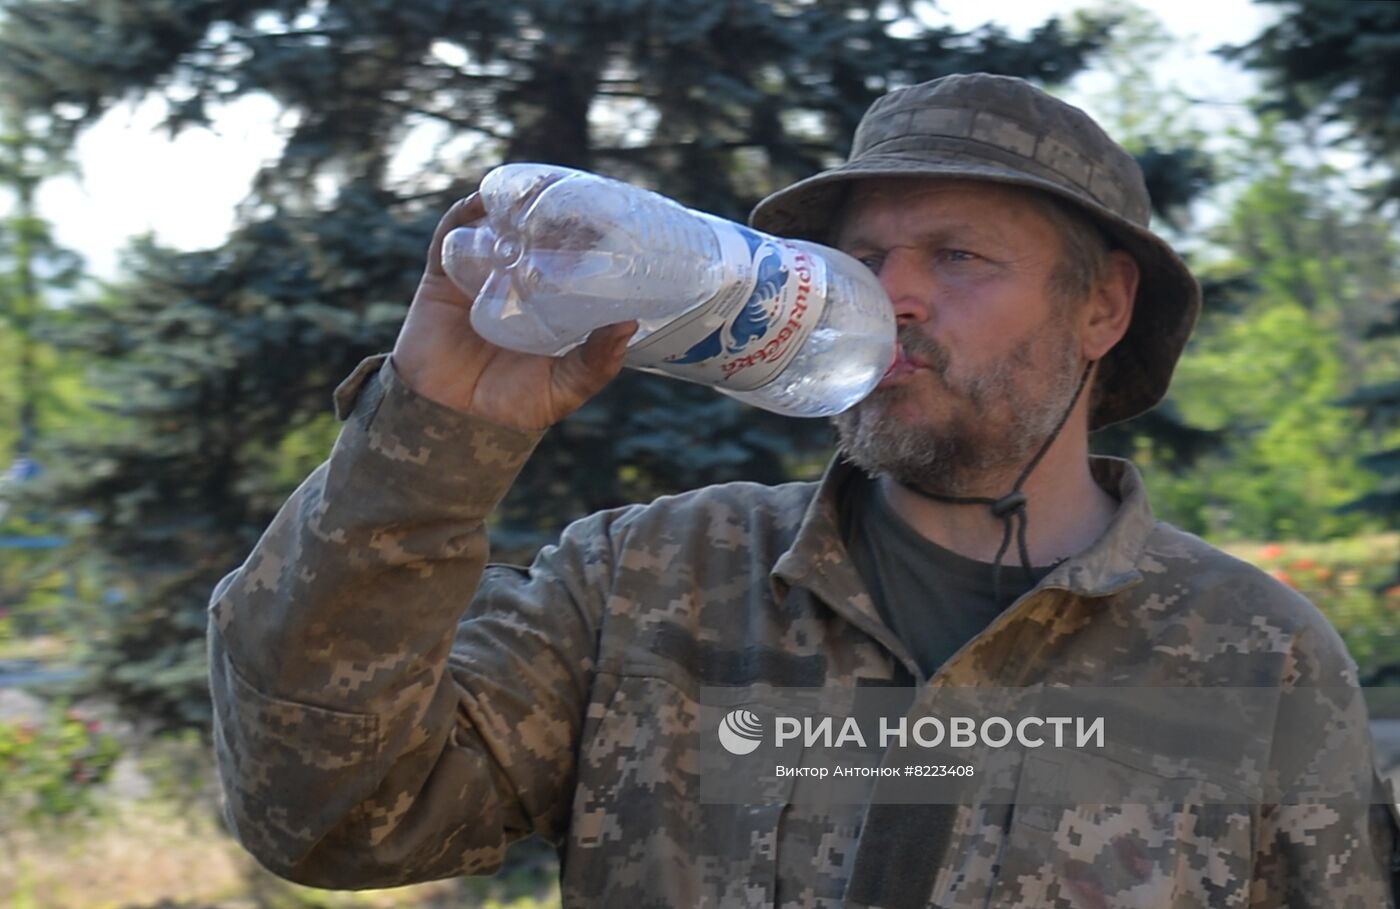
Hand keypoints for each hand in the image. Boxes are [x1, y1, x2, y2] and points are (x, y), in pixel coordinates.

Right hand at [391, 193, 637, 431]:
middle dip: (555, 210)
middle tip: (576, 194)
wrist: (449, 421)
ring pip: (497, 227)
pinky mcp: (444, 277)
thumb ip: (595, 363)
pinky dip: (466, 215)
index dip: (590, 235)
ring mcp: (482, 276)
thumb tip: (629, 324)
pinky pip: (451, 236)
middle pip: (537, 234)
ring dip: (513, 204)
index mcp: (552, 304)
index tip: (611, 216)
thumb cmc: (512, 407)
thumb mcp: (563, 388)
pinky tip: (485, 202)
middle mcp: (518, 283)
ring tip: (534, 190)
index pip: (574, 259)